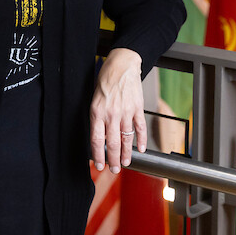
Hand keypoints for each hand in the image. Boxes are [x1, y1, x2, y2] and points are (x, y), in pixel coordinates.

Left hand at [89, 48, 146, 172]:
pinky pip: (140, 128)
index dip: (98, 155)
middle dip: (113, 160)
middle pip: (112, 143)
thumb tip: (99, 137)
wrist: (122, 65)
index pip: (96, 140)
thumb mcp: (93, 98)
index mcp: (97, 112)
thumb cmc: (105, 80)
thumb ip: (96, 117)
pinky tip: (141, 149)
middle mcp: (111, 114)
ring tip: (126, 163)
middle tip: (114, 169)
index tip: (99, 165)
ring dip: (126, 154)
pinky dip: (141, 140)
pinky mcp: (137, 108)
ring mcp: (126, 112)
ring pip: (126, 139)